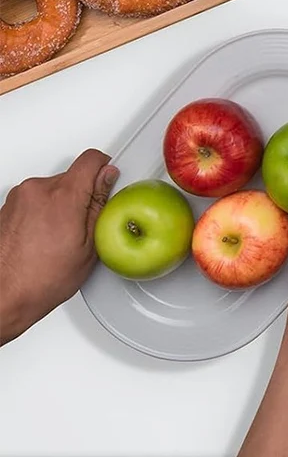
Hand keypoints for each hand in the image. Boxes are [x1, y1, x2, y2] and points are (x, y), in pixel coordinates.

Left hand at [0, 151, 116, 344]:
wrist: (5, 296)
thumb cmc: (42, 280)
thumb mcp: (90, 245)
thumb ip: (101, 204)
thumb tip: (107, 179)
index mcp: (63, 196)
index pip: (91, 159)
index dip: (105, 168)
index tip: (108, 180)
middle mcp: (37, 190)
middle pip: (71, 176)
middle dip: (81, 195)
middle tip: (83, 224)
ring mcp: (18, 198)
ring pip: (52, 189)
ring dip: (60, 205)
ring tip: (60, 236)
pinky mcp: (6, 207)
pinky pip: (34, 200)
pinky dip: (42, 213)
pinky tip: (44, 238)